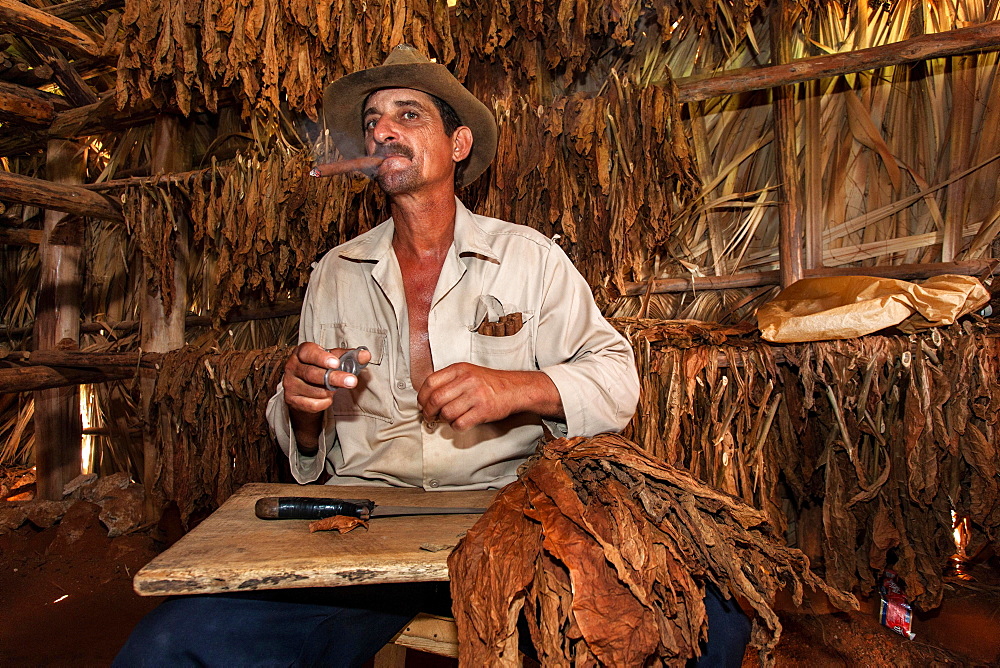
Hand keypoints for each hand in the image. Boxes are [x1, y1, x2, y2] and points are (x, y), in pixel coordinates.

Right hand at [282, 342, 371, 414]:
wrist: (305, 392)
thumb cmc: (320, 370)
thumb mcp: (333, 360)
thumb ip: (349, 356)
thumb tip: (365, 355)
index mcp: (301, 352)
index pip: (308, 352)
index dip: (322, 358)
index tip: (336, 363)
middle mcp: (292, 367)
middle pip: (312, 373)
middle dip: (334, 378)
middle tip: (352, 381)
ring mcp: (290, 384)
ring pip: (314, 390)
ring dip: (330, 392)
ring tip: (335, 389)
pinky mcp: (291, 400)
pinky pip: (312, 404)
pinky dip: (324, 403)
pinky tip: (327, 398)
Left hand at [417, 363, 562, 430]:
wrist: (515, 388)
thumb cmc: (490, 383)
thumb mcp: (468, 372)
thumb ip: (448, 381)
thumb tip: (426, 396)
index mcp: (459, 369)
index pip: (430, 382)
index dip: (422, 396)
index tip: (422, 403)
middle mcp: (467, 380)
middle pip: (435, 399)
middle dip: (428, 411)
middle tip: (429, 416)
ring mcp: (475, 395)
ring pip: (446, 413)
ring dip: (443, 420)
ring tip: (447, 419)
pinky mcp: (483, 410)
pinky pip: (460, 423)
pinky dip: (455, 426)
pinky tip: (460, 422)